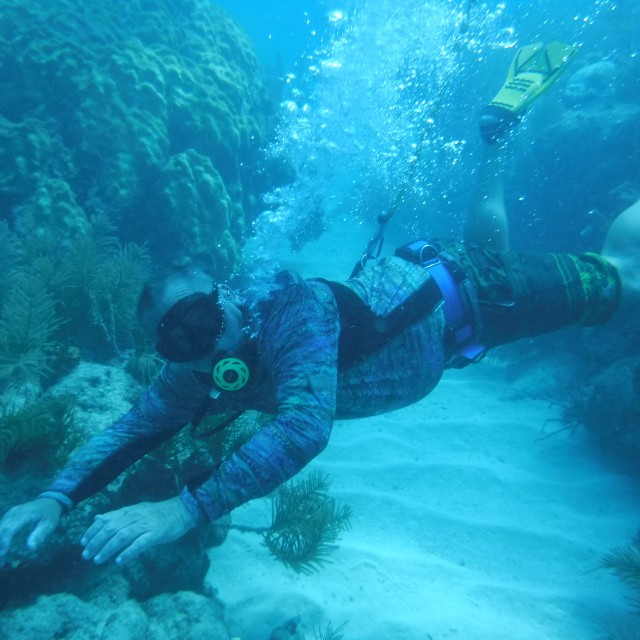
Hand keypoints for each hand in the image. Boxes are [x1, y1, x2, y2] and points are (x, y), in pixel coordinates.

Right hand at [0, 498, 62, 565]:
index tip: (3, 553)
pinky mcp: (7, 518)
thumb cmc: (49, 514)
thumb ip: (40, 535)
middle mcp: (13, 513)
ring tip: (2, 562)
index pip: (10, 528)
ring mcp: (8, 515)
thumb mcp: (49, 524)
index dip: (4, 541)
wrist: (48, 501)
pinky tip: (1, 553)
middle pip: (0, 531)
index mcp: (24, 514)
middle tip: (1, 563)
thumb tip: (31, 549)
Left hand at [81, 497, 196, 564]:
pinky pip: (140, 543)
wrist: (181, 510)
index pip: (105, 519)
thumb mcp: (136, 510)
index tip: (82, 543)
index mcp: (129, 511)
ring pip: (122, 536)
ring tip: (98, 560)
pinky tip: (120, 561)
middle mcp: (135, 517)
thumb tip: (97, 518)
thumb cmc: (157, 513)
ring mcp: (145, 525)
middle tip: (86, 555)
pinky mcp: (156, 533)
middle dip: (96, 542)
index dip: (92, 531)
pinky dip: (128, 552)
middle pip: (111, 529)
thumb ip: (117, 515)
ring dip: (108, 548)